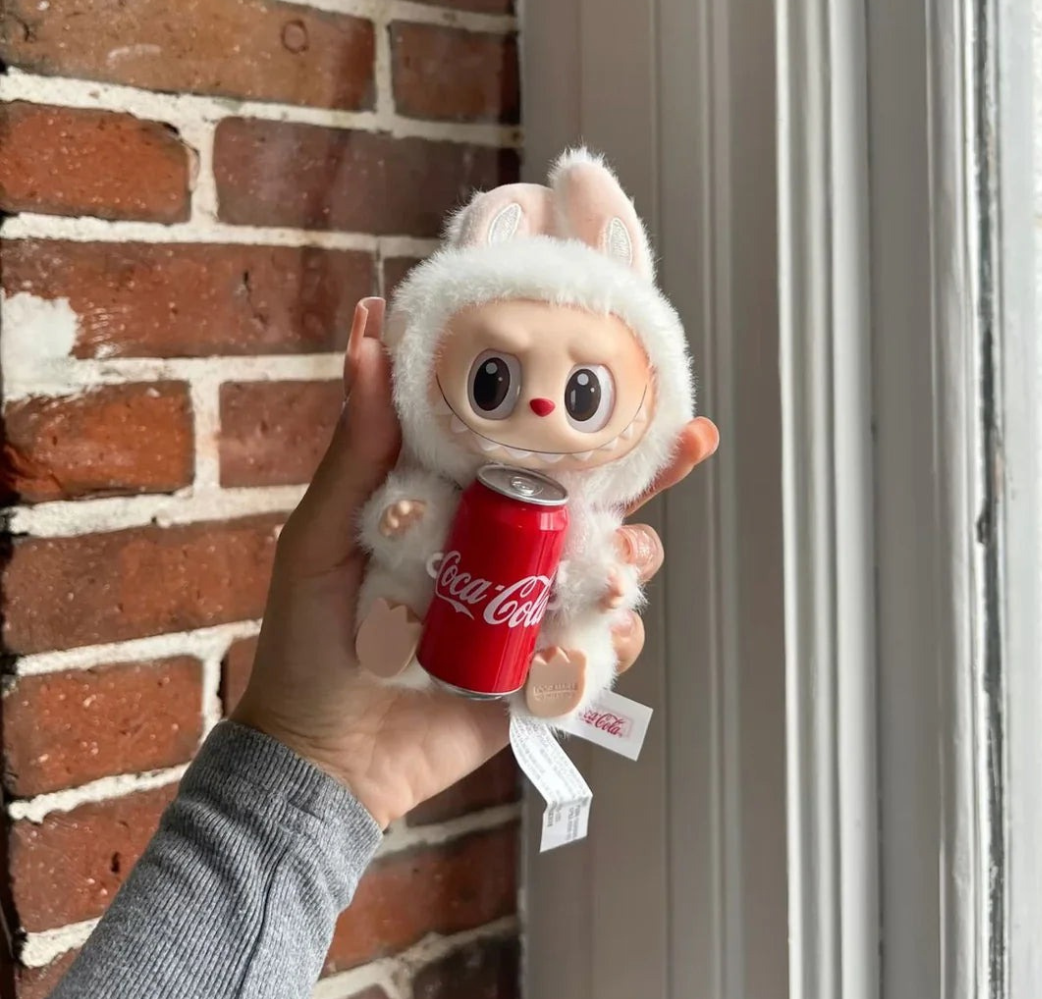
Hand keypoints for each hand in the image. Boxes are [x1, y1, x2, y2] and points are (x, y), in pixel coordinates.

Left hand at [232, 297, 717, 827]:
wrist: (324, 755)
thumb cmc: (310, 636)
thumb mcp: (326, 529)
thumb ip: (359, 443)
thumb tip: (369, 331)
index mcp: (465, 508)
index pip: (536, 451)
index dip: (585, 415)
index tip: (638, 372)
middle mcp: (509, 553)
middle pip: (596, 505)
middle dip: (649, 476)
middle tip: (687, 446)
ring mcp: (532, 613)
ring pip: (612, 573)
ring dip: (631, 563)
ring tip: (617, 568)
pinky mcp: (544, 673)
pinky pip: (601, 652)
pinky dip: (610, 644)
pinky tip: (592, 638)